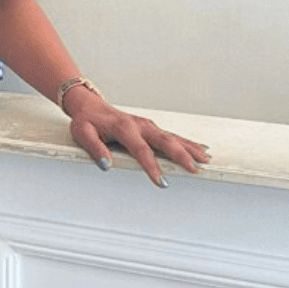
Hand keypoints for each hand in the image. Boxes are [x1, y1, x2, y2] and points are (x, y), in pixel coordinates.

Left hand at [62, 87, 209, 187]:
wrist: (90, 105)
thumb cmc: (86, 121)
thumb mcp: (83, 133)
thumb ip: (95, 149)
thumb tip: (106, 165)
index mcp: (124, 128)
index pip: (141, 150)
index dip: (152, 166)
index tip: (161, 182)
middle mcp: (139, 125)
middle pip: (165, 141)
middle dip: (181, 156)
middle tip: (195, 169)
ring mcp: (147, 126)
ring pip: (173, 137)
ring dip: (190, 149)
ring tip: (206, 161)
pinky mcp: (150, 128)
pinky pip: (171, 136)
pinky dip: (187, 143)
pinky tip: (200, 150)